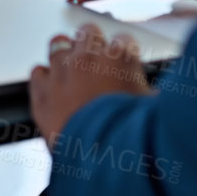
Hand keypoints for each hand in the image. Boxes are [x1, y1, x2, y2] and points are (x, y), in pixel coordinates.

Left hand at [29, 24, 150, 147]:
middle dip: (94, 43)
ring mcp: (61, 71)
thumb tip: (158, 96)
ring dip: (67, 56)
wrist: (99, 163)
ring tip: (74, 70)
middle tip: (98, 60)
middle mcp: (88, 58)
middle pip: (88, 32)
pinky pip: (38, 71)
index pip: (124, 39)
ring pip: (59, 45)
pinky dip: (45, 78)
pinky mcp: (42, 91)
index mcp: (120, 58)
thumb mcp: (154, 112)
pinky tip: (53, 89)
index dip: (125, 53)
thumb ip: (152, 95)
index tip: (125, 62)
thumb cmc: (130, 139)